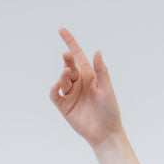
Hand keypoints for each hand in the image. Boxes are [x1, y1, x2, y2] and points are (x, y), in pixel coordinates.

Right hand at [49, 28, 122, 147]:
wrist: (105, 133)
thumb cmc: (109, 111)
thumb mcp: (107, 89)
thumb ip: (101, 71)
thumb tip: (97, 51)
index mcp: (89, 76)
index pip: (77, 55)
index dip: (70, 42)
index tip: (61, 30)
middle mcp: (79, 83)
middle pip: (69, 65)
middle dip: (67, 59)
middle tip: (67, 57)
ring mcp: (70, 94)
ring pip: (62, 79)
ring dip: (63, 75)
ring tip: (67, 73)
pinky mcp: (64, 106)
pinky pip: (55, 94)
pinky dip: (54, 88)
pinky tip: (57, 85)